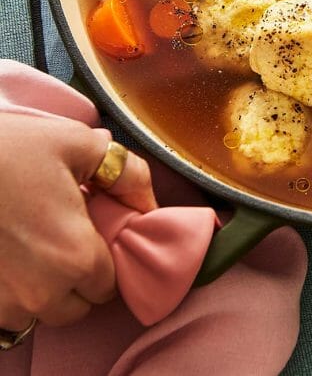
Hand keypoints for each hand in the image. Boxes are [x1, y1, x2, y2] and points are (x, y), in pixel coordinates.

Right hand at [0, 113, 156, 329]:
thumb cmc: (8, 149)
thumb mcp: (79, 144)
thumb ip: (127, 172)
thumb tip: (149, 202)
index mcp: (76, 257)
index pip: (110, 285)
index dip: (108, 260)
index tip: (97, 235)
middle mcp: (40, 293)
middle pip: (76, 307)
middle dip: (79, 280)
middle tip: (66, 238)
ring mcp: (0, 304)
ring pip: (36, 314)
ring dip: (42, 290)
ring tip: (33, 244)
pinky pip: (3, 314)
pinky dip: (10, 291)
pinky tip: (8, 253)